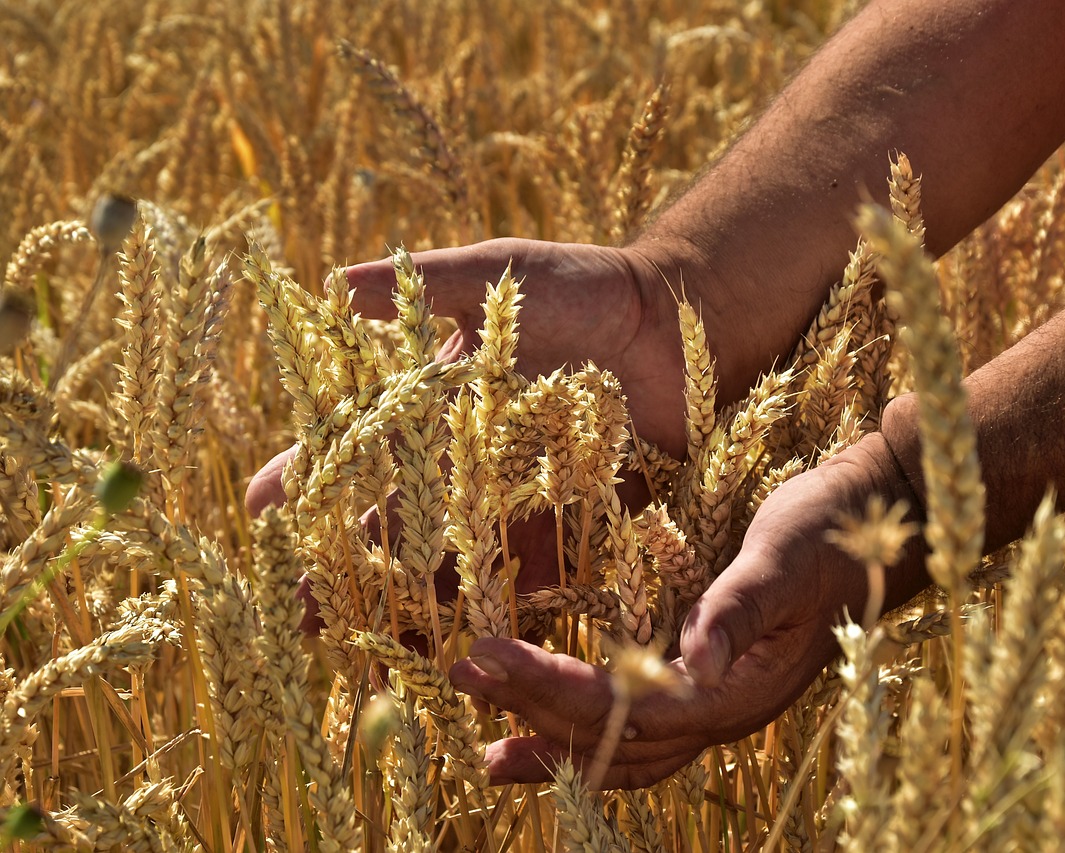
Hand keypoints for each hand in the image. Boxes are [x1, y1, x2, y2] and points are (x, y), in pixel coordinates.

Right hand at [244, 237, 696, 631]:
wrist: (683, 320)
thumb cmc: (588, 287)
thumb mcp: (504, 277)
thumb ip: (432, 283)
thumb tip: (338, 281)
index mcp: (440, 404)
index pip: (362, 445)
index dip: (312, 476)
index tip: (261, 512)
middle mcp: (471, 462)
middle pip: (397, 521)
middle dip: (349, 566)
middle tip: (300, 614)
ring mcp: (521, 499)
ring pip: (454, 562)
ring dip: (412, 606)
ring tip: (367, 651)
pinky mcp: (577, 525)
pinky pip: (533, 575)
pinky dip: (500, 611)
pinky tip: (467, 650)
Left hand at [449, 433, 931, 788]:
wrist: (875, 522)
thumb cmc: (828, 531)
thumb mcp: (782, 557)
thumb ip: (738, 609)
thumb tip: (692, 664)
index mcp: (738, 691)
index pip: (623, 707)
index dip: (548, 688)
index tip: (482, 657)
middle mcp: (725, 714)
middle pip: (615, 740)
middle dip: (532, 713)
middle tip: (461, 675)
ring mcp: (721, 705)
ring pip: (628, 754)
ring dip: (557, 749)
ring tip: (492, 757)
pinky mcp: (712, 684)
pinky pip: (644, 734)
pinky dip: (594, 740)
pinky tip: (555, 732)